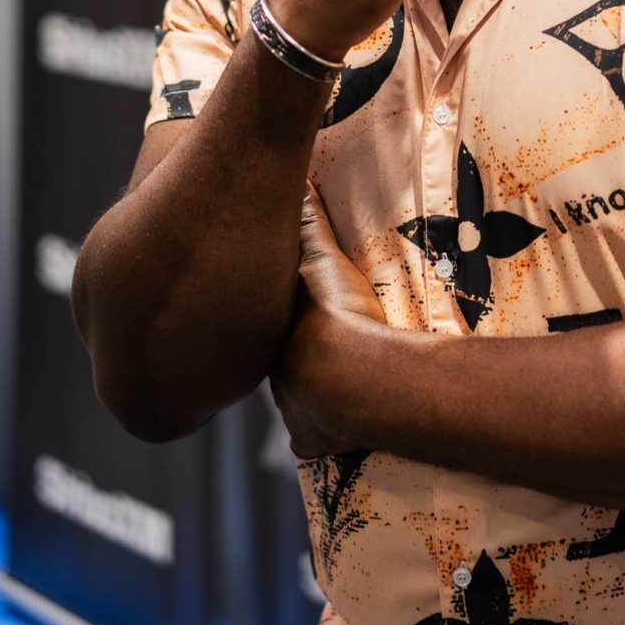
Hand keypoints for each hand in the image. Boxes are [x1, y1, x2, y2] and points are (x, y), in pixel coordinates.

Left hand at [269, 184, 385, 458]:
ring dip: (306, 393)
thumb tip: (298, 183)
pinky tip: (335, 425)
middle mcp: (271, 374)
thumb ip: (311, 228)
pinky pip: (311, 437)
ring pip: (292, 399)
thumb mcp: (324, 262)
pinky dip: (321, 432)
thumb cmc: (336, 317)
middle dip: (292, 355)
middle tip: (317, 344)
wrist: (356, 381)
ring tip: (332, 381)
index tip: (294, 308)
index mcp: (270, 332)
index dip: (282, 314)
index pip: (269, 321)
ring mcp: (290, 412)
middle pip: (278, 360)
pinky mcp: (310, 440)